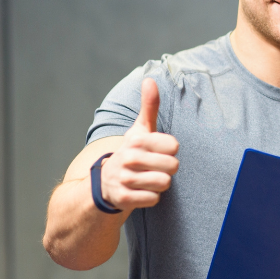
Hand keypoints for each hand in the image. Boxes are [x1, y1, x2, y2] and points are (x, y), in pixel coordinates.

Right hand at [99, 78, 179, 208]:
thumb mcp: (140, 129)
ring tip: (148, 178)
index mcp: (136, 140)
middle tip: (154, 167)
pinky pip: (153, 199)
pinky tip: (140, 191)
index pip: (174, 146)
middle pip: (173, 166)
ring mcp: (124, 179)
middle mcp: (128, 158)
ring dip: (160, 184)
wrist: (104, 182)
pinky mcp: (122, 198)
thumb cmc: (132, 152)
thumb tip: (150, 79)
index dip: (170, 151)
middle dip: (168, 169)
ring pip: (164, 184)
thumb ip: (149, 106)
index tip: (158, 151)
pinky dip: (151, 197)